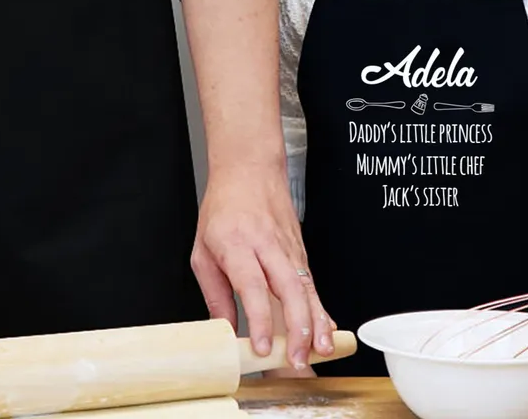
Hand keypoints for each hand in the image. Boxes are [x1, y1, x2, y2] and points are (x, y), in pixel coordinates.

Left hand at [191, 162, 335, 369]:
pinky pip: (312, 283)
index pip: (252, 286)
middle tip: (298, 357)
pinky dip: (320, 309)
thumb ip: (215, 294)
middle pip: (289, 288)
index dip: (259, 318)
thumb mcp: (203, 250)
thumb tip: (223, 330)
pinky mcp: (300, 251)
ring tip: (322, 349)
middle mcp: (267, 246)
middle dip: (298, 326)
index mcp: (237, 245)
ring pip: (307, 286)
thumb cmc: (225, 207)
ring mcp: (288, 247)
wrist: (250, 169)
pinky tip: (325, 330)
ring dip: (316, 321)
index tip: (260, 346)